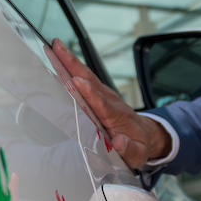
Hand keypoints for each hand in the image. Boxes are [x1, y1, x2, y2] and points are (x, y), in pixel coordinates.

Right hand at [51, 39, 170, 167]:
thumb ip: (129, 150)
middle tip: (58, 48)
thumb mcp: (138, 154)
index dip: (90, 93)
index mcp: (116, 116)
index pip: (102, 104)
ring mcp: (104, 95)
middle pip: (90, 80)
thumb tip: (119, 143)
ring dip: (70, 60)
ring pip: (86, 75)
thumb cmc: (138, 145)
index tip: (77, 82)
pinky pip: (85, 78)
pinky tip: (57, 58)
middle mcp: (110, 101)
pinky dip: (71, 67)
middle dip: (74, 64)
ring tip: (55, 46)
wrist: (145, 134)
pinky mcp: (99, 93)